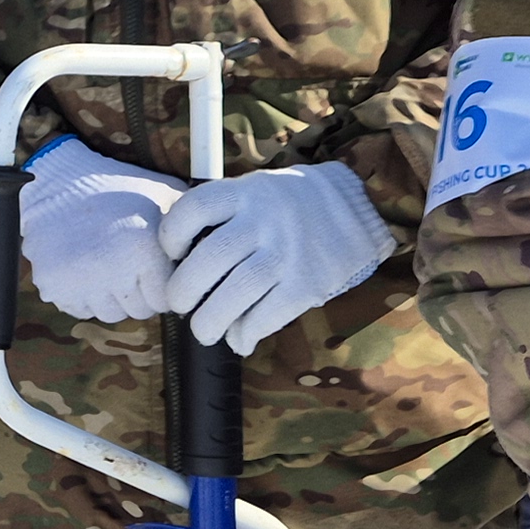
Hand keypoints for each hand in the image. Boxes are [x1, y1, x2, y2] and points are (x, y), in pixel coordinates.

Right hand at [19, 136, 180, 321]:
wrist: (59, 180)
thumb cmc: (118, 188)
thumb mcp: (164, 196)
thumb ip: (195, 226)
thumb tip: (224, 253)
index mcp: (143, 251)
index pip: (167, 299)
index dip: (162, 281)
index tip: (153, 262)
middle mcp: (111, 271)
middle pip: (140, 310)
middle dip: (138, 291)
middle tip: (126, 258)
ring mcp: (79, 281)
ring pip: (110, 313)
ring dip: (111, 295)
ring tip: (104, 258)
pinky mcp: (53, 285)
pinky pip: (79, 308)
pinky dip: (82, 294)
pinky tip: (82, 264)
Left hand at [157, 162, 393, 352]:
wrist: (357, 208)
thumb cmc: (291, 204)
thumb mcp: (256, 189)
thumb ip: (222, 215)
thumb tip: (180, 260)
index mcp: (246, 193)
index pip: (194, 209)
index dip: (172, 235)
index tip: (173, 253)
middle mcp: (264, 220)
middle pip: (210, 259)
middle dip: (184, 289)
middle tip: (179, 303)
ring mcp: (286, 252)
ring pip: (236, 293)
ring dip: (210, 321)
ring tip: (204, 330)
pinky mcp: (307, 283)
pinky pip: (268, 314)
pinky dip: (247, 332)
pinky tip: (239, 339)